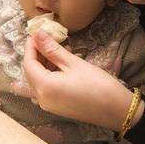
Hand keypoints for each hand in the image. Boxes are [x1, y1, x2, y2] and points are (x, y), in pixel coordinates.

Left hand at [23, 30, 144, 131]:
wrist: (116, 110)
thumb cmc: (97, 85)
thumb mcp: (74, 63)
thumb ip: (52, 49)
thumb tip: (37, 34)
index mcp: (44, 87)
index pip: (28, 64)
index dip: (30, 47)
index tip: (35, 33)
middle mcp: (42, 99)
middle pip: (30, 73)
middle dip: (37, 55)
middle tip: (48, 39)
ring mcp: (48, 105)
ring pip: (38, 80)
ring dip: (45, 64)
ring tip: (60, 49)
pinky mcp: (57, 107)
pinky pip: (46, 88)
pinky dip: (50, 74)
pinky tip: (63, 64)